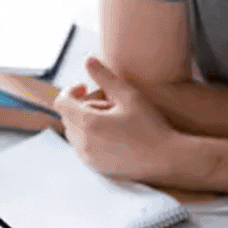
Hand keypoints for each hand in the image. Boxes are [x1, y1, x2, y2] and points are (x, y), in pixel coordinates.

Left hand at [55, 56, 201, 184]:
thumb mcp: (129, 96)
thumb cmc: (150, 126)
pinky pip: (85, 150)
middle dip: (80, 107)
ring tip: (112, 121)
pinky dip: (92, 139)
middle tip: (106, 104)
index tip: (85, 87)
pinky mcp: (98, 168)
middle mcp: (83, 142)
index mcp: (87, 122)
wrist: (167, 159)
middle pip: (67, 118)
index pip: (61, 102)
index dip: (70, 91)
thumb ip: (105, 77)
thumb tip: (88, 60)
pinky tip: (115, 137)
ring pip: (75, 135)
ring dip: (86, 124)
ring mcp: (89, 158)